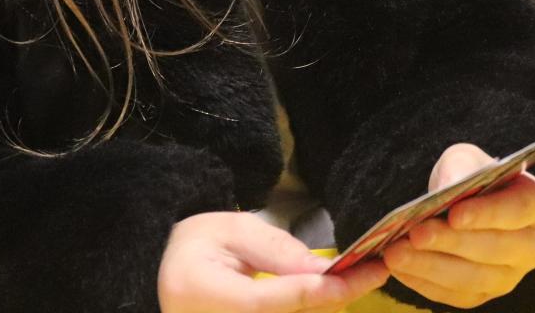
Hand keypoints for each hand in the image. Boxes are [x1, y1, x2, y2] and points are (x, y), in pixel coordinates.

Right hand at [159, 212, 388, 312]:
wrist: (162, 276)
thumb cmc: (194, 247)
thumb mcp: (231, 231)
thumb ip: (276, 250)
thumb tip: (321, 271)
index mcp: (214, 299)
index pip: (280, 300)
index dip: (327, 289)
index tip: (366, 272)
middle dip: (337, 298)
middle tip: (372, 270)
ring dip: (327, 305)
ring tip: (359, 276)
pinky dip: (312, 310)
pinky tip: (331, 292)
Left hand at [383, 144, 534, 308]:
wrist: (460, 205)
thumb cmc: (467, 176)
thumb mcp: (464, 159)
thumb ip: (459, 168)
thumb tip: (449, 189)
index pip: (518, 211)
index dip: (487, 214)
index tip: (454, 213)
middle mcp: (531, 246)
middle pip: (495, 249)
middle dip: (451, 243)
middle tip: (416, 233)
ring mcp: (509, 276)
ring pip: (473, 278)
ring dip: (430, 266)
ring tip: (396, 253)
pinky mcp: (482, 295)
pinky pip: (454, 295)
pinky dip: (423, 281)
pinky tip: (397, 267)